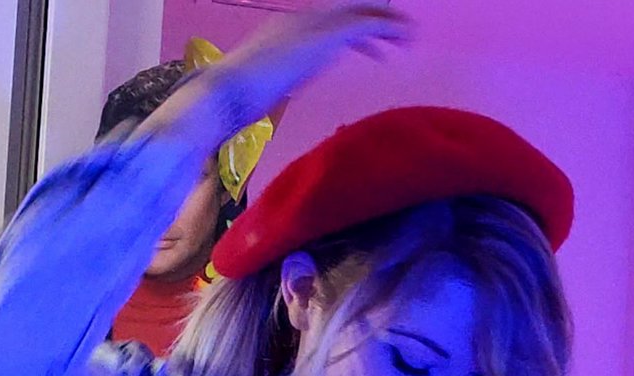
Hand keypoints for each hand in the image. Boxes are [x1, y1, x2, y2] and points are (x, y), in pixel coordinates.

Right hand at [145, 4, 413, 147]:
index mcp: (281, 32)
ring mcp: (308, 27)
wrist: (225, 93)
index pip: (323, 27)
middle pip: (343, 13)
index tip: (369, 46)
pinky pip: (363, 25)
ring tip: (409, 32)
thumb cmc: (230, 103)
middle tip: (397, 31)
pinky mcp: (320, 38)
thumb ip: (274, 90)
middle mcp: (296, 22)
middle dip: (371, 19)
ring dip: (385, 21)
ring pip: (357, 14)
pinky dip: (386, 28)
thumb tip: (272, 100)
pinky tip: (404, 37)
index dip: (349, 34)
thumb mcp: (258, 94)